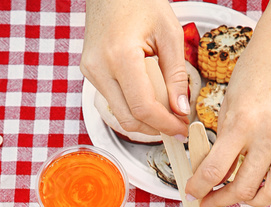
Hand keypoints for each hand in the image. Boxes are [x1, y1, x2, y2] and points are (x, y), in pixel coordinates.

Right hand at [81, 0, 188, 137]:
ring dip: (144, 120)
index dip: (165, 125)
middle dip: (155, 128)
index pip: (144, 108)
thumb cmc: (140, 1)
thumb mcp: (169, 33)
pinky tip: (149, 99)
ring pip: (120, 114)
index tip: (181, 130)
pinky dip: (133, 106)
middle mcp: (100, 68)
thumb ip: (176, 75)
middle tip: (176, 126)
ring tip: (165, 113)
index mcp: (120, 56)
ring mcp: (91, 71)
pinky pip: (113, 100)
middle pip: (129, 119)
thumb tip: (180, 110)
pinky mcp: (89, 72)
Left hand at [186, 43, 270, 206]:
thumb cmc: (254, 75)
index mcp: (242, 122)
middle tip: (212, 202)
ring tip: (243, 194)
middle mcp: (270, 134)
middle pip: (244, 189)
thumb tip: (214, 179)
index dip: (199, 189)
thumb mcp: (228, 108)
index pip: (215, 171)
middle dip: (222, 201)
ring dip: (255, 201)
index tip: (194, 196)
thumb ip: (222, 146)